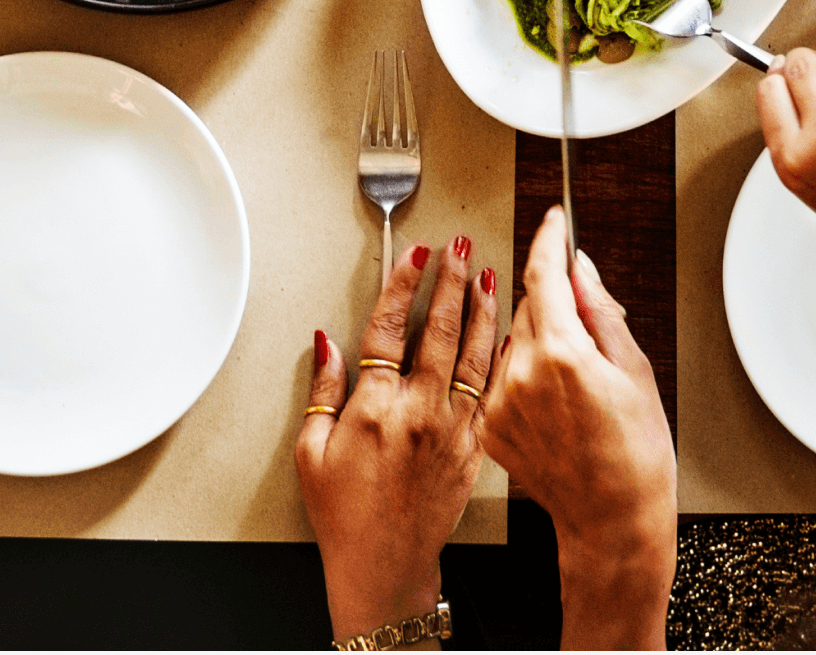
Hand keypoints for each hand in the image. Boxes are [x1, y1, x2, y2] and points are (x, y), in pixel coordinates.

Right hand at [296, 237, 496, 642]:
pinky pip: (489, 390)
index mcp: (375, 408)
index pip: (390, 328)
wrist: (385, 567)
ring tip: (486, 275)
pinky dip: (498, 357)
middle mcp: (419, 412)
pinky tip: (505, 335)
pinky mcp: (473, 447)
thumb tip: (326, 342)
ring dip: (481, 310)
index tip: (414, 256)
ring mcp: (452, 429)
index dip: (403, 285)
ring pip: (473, 355)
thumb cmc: (345, 515)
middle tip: (457, 248)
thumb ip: (321, 391)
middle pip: (439, 330)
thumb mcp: (311, 451)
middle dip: (449, 281)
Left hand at [481, 207, 674, 649]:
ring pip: (513, 340)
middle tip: (587, 332)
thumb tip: (580, 267)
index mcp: (562, 353)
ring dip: (537, 341)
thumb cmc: (636, 456)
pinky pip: (502, 376)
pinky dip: (523, 375)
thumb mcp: (633, 370)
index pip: (543, 272)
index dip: (549, 238)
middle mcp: (522, 372)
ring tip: (574, 384)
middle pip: (528, 305)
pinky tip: (554, 405)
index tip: (554, 221)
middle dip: (553, 303)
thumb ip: (600, 309)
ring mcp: (500, 400)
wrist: (613, 524)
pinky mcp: (490, 424)